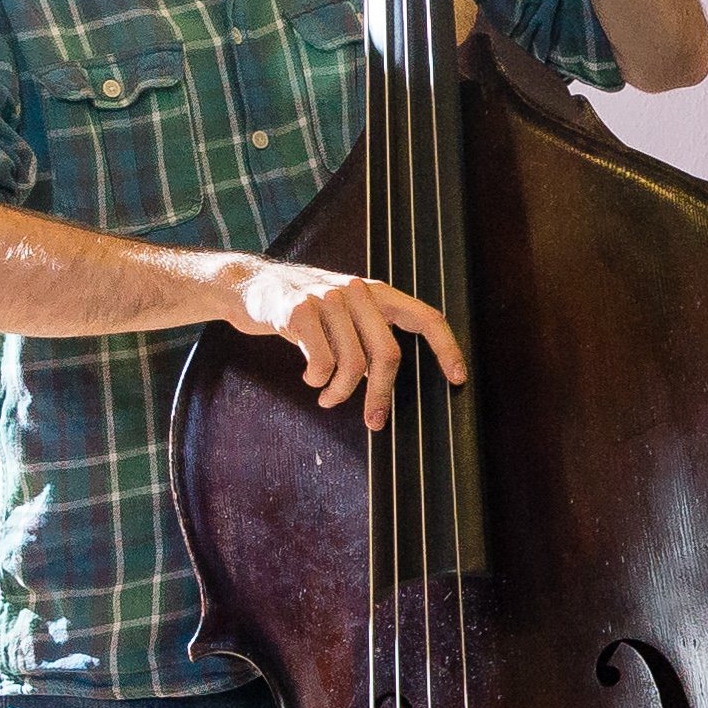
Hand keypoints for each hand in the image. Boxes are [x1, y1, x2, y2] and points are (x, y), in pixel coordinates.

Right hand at [223, 260, 468, 428]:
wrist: (250, 286)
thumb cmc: (304, 310)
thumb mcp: (343, 315)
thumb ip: (369, 337)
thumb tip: (388, 384)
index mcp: (376, 293)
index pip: (425, 317)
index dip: (446, 348)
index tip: (458, 378)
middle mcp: (357, 291)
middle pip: (387, 354)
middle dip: (380, 395)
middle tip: (373, 421)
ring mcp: (328, 298)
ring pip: (352, 364)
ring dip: (339, 393)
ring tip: (327, 396)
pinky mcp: (299, 310)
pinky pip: (321, 363)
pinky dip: (317, 381)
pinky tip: (310, 378)